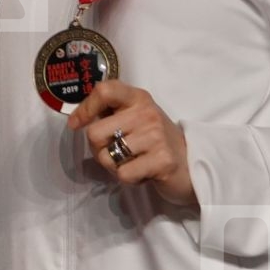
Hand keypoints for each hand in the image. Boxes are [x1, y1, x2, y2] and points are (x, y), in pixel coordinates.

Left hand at [67, 79, 197, 207]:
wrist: (192, 163)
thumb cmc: (154, 139)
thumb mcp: (135, 117)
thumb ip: (111, 112)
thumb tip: (77, 119)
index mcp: (138, 98)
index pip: (104, 91)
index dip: (85, 108)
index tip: (76, 124)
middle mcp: (147, 113)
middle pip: (95, 133)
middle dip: (97, 150)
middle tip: (114, 153)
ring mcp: (156, 136)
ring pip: (106, 157)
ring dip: (113, 166)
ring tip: (131, 162)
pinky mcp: (162, 160)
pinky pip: (123, 173)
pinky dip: (127, 178)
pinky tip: (142, 172)